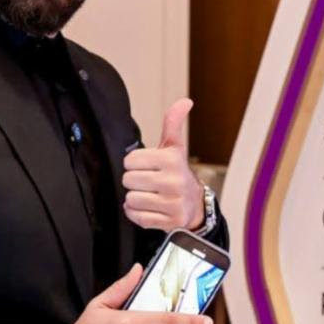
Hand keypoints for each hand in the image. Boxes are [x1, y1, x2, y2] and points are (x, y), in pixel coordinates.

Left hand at [122, 98, 204, 230]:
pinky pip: (137, 217)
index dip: (134, 163)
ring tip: (149, 195)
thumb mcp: (175, 147)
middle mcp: (174, 181)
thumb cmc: (178, 173)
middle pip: (128, 180)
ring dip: (135, 198)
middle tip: (148, 182)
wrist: (195, 205)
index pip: (130, 160)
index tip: (146, 166)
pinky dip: (137, 213)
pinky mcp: (169, 221)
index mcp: (172, 160)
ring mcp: (172, 203)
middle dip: (134, 181)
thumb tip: (184, 101)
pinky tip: (148, 207)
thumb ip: (173, 123)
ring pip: (131, 199)